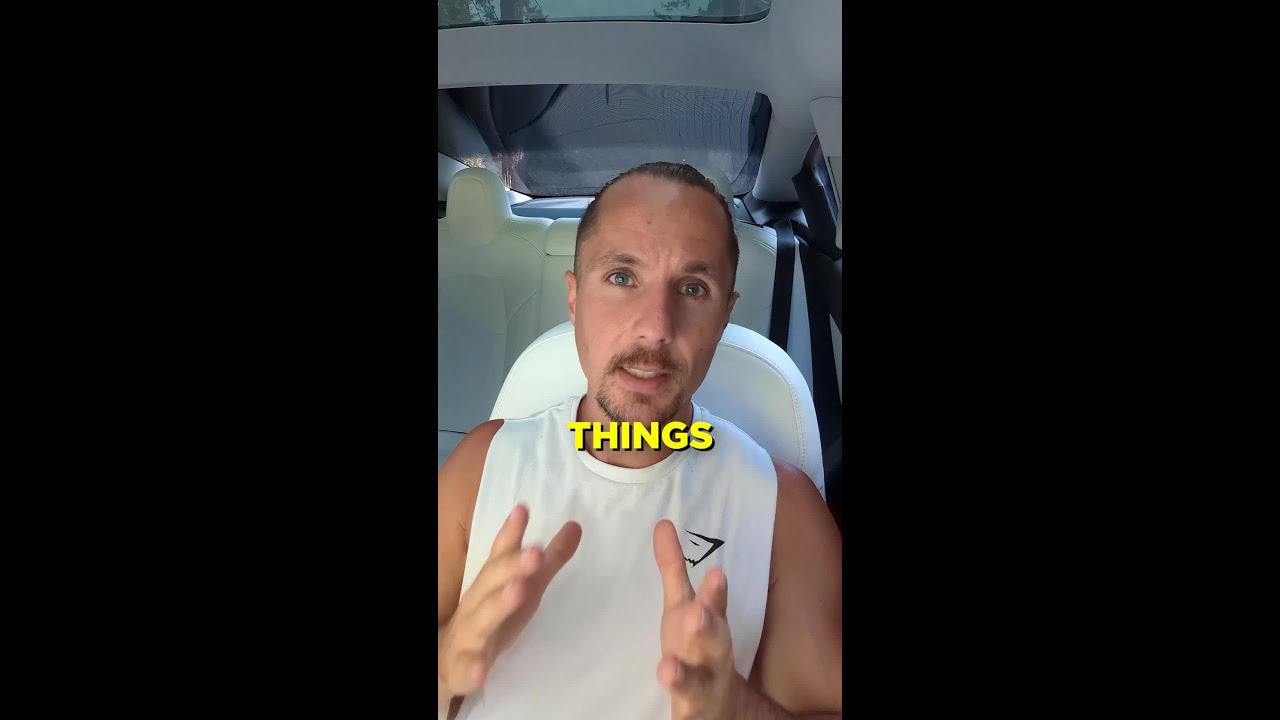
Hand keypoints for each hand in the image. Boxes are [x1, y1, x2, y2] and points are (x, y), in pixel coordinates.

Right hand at [438, 504, 581, 697]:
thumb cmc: (494, 614)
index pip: (500, 554)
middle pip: (491, 581)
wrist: (449, 658)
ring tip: (518, 591)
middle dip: (511, 566)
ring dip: (498, 605)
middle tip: (536, 552)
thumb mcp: (525, 586)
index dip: (511, 533)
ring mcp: (470, 634)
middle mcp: (478, 602)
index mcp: (492, 582)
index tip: (523, 509)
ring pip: (481, 619)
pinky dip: (473, 668)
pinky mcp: (464, 667)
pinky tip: (482, 669)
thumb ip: (549, 560)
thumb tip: (576, 526)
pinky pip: (468, 668)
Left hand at [653, 519, 740, 719]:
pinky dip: (679, 717)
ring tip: (665, 669)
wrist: (724, 704)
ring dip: (683, 677)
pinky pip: (684, 717)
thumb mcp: (683, 608)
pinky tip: (667, 710)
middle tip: (698, 615)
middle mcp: (710, 658)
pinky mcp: (690, 714)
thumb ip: (673, 569)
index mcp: (706, 628)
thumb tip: (662, 523)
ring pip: (696, 684)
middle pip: (714, 643)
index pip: (713, 607)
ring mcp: (702, 688)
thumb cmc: (698, 648)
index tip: (716, 573)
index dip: (714, 593)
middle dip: (707, 629)